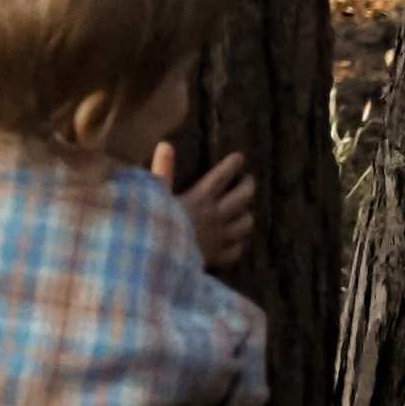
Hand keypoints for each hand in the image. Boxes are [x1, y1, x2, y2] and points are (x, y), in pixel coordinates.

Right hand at [154, 141, 254, 269]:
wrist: (159, 261)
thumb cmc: (155, 224)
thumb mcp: (156, 194)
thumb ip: (163, 170)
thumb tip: (165, 145)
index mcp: (200, 198)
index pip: (221, 177)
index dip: (232, 165)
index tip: (240, 157)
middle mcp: (215, 216)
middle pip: (241, 198)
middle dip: (248, 187)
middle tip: (249, 180)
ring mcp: (220, 238)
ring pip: (244, 225)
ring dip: (246, 216)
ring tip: (244, 211)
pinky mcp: (217, 257)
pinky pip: (236, 250)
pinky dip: (238, 244)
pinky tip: (236, 242)